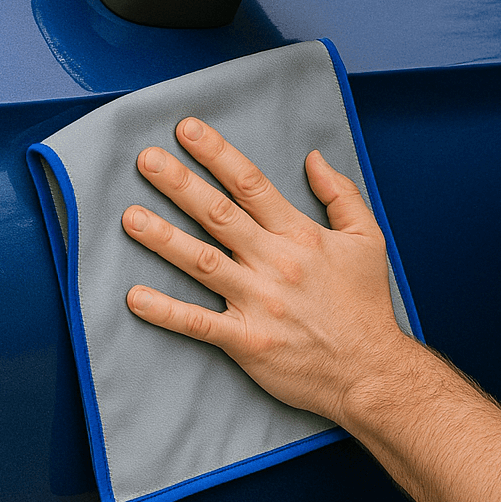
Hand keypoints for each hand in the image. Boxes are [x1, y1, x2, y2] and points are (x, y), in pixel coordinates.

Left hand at [122, 116, 411, 421]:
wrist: (370, 369)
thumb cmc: (366, 304)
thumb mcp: (368, 239)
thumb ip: (341, 195)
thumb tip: (314, 158)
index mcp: (301, 235)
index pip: (252, 185)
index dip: (218, 154)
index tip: (188, 131)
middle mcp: (276, 263)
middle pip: (219, 214)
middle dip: (180, 183)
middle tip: (146, 159)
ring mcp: (259, 302)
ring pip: (202, 262)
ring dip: (163, 238)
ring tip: (130, 216)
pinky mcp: (248, 341)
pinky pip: (200, 323)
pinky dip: (166, 311)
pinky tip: (135, 296)